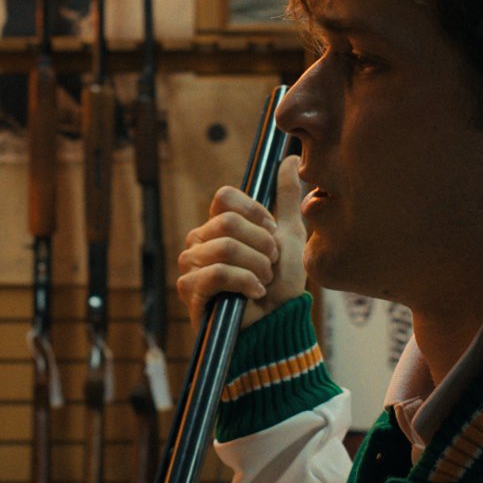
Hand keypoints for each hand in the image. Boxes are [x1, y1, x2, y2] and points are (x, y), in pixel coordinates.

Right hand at [176, 157, 306, 329]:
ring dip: (256, 267)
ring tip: (263, 282)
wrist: (278, 325)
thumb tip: (292, 157)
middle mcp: (199, 240)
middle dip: (261, 246)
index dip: (255, 214)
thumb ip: (287, 197)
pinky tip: (254, 294)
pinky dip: (244, 282)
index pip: (225, 197)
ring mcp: (191, 265)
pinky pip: (218, 272)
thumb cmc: (281, 285)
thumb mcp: (290, 235)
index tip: (272, 236)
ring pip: (225, 247)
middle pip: (228, 223)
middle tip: (270, 266)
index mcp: (218, 225)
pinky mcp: (190, 290)